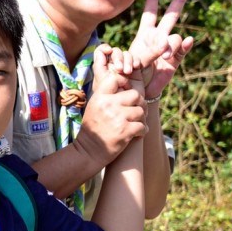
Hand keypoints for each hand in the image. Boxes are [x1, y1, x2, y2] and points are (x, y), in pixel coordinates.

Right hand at [71, 45, 146, 164]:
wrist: (89, 151)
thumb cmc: (93, 128)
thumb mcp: (94, 106)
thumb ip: (106, 95)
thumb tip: (123, 83)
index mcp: (100, 97)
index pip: (116, 79)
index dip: (125, 82)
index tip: (127, 91)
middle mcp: (108, 105)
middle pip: (135, 95)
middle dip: (139, 103)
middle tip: (138, 110)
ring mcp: (117, 118)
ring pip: (141, 111)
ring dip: (142, 118)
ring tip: (137, 123)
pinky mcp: (125, 131)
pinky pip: (142, 126)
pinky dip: (142, 130)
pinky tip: (138, 133)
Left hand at [126, 0, 193, 98]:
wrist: (137, 91)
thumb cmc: (130, 75)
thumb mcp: (133, 59)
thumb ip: (149, 49)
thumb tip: (162, 42)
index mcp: (144, 35)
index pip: (150, 14)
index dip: (152, 0)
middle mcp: (158, 38)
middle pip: (170, 16)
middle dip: (178, 2)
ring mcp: (168, 49)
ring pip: (175, 36)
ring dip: (171, 42)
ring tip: (164, 54)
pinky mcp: (174, 60)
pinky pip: (182, 50)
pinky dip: (185, 45)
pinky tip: (189, 41)